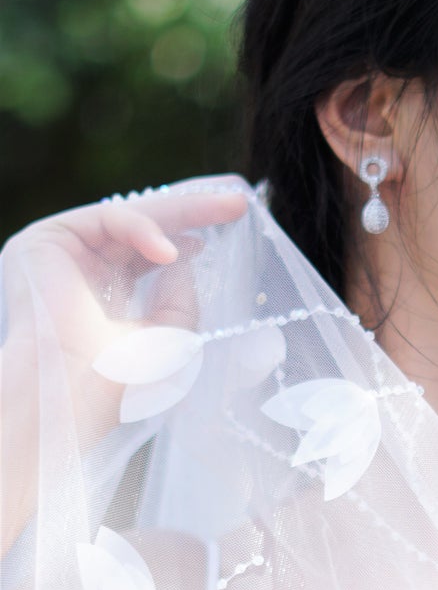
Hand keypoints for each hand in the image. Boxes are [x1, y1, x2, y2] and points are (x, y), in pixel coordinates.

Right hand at [6, 182, 250, 380]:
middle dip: (193, 209)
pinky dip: (143, 229)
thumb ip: (180, 297)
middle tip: (237, 200)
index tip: (233, 221)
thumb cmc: (117, 378)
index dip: (188, 233)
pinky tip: (169, 253)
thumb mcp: (168, 334)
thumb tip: (185, 256)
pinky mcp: (47, 240)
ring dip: (180, 212)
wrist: (75, 390)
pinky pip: (107, 219)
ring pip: (129, 217)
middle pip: (143, 226)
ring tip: (222, 215)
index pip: (148, 251)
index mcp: (106, 293)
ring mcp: (63, 252)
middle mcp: (81, 268)